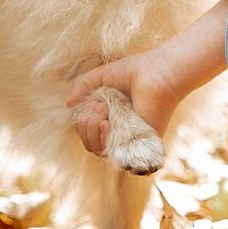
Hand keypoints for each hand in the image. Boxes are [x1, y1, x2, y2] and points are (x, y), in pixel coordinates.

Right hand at [67, 48, 191, 155]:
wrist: (158, 73)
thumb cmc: (135, 70)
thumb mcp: (102, 75)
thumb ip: (82, 86)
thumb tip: (68, 105)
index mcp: (110, 116)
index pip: (87, 131)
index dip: (83, 121)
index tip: (96, 103)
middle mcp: (118, 130)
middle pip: (89, 143)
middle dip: (86, 126)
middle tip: (101, 107)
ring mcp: (128, 139)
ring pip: (97, 150)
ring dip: (93, 132)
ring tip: (105, 113)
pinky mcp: (139, 145)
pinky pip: (116, 158)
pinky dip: (104, 143)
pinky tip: (109, 125)